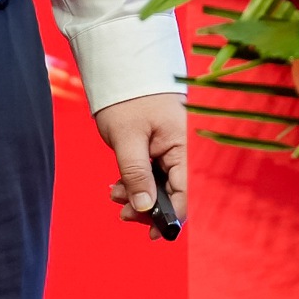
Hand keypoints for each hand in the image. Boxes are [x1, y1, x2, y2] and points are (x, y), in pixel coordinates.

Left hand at [93, 91, 185, 228]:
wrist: (119, 65)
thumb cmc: (126, 97)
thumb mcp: (127, 138)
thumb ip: (136, 174)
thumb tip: (145, 208)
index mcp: (181, 146)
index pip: (184, 192)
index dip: (170, 216)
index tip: (153, 233)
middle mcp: (180, 149)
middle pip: (172, 190)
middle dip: (148, 206)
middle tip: (123, 214)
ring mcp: (168, 146)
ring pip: (159, 183)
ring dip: (138, 195)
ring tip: (114, 196)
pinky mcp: (156, 144)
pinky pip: (151, 171)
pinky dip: (136, 181)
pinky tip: (119, 187)